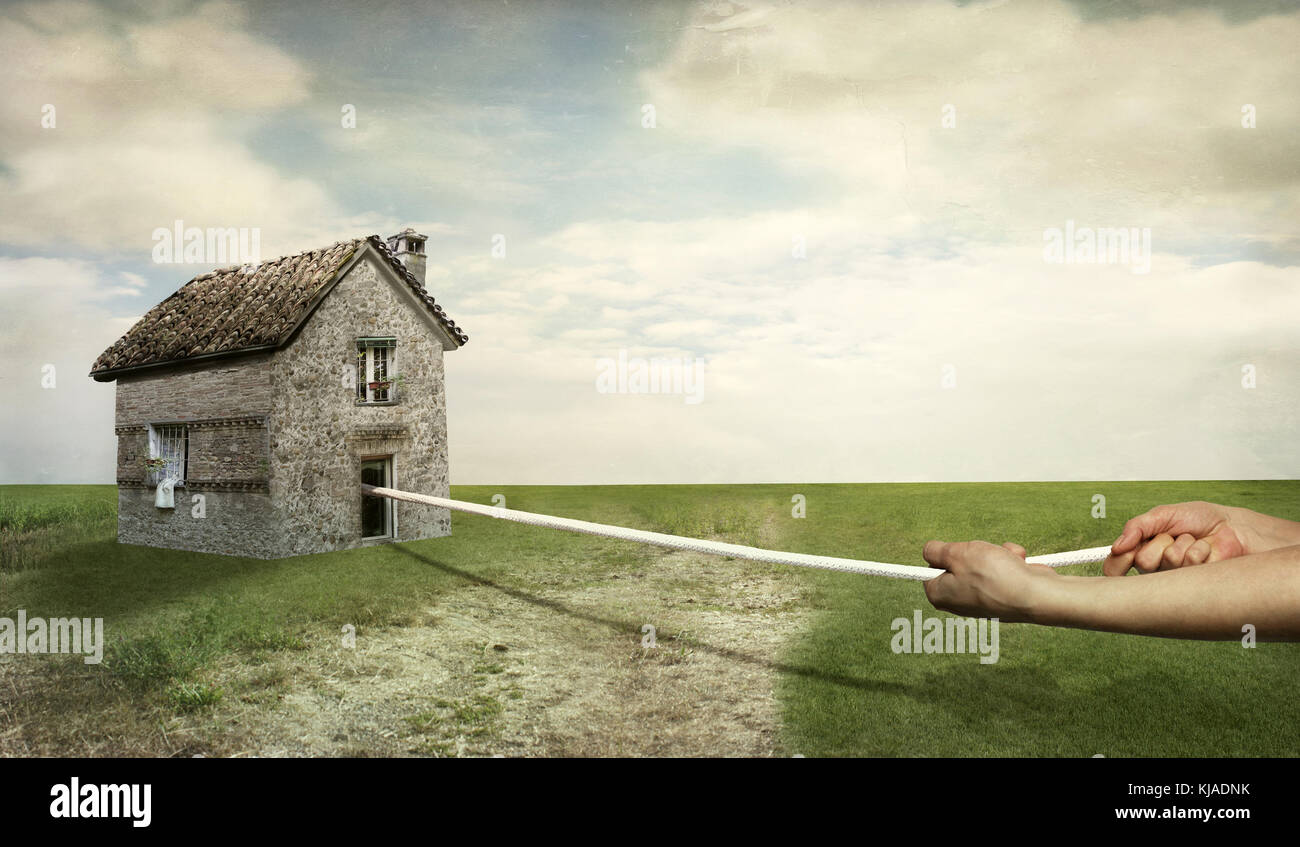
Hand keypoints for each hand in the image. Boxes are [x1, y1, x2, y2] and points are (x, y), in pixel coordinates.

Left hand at [922, 540, 1057, 622]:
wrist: (1037, 595)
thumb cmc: (993, 575)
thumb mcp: (957, 553)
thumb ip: (936, 551)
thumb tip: (929, 551)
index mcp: (939, 595)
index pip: (929, 570)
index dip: (944, 555)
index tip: (957, 552)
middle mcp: (958, 602)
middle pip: (959, 564)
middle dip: (975, 552)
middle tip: (982, 553)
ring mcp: (982, 600)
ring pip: (984, 563)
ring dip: (997, 553)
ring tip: (1006, 558)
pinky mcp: (1003, 596)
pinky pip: (1002, 571)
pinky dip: (1010, 563)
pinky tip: (1019, 564)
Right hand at [1105, 501, 1254, 575]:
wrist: (1231, 525)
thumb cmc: (1199, 519)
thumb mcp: (1161, 515)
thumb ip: (1136, 527)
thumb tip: (1116, 546)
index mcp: (1143, 551)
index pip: (1117, 566)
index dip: (1117, 563)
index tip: (1122, 554)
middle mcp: (1156, 567)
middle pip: (1142, 562)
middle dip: (1159, 542)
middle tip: (1171, 536)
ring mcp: (1176, 576)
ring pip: (1168, 561)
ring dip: (1182, 543)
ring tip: (1192, 539)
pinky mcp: (1196, 581)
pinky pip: (1189, 563)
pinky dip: (1198, 549)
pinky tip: (1205, 548)